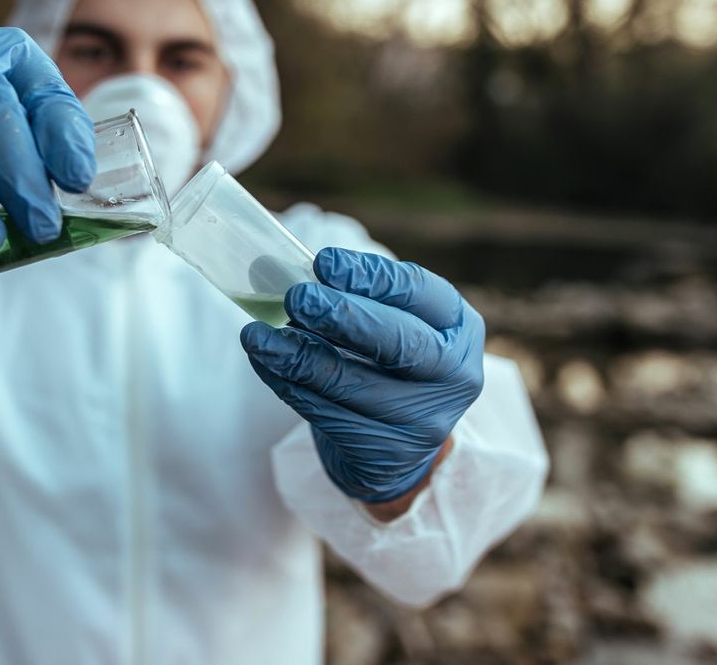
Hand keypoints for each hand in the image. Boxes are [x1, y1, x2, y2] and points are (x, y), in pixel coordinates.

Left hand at [241, 247, 484, 503]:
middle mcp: (454, 375)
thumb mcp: (396, 324)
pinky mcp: (386, 453)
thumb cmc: (391, 364)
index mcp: (459, 328)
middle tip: (297, 297)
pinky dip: (289, 385)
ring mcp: (424, 421)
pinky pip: (327, 415)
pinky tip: (265, 364)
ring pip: (352, 384)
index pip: (421, 293)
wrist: (400, 444)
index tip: (324, 262)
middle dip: (343, 316)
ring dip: (298, 356)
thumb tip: (287, 270)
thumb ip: (359, 297)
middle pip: (398, 343)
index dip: (372, 277)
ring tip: (257, 336)